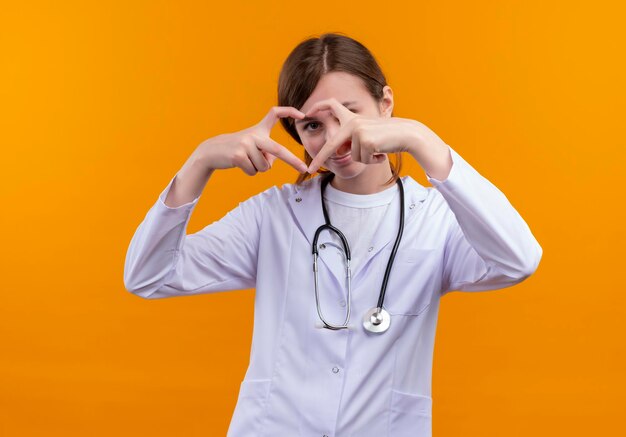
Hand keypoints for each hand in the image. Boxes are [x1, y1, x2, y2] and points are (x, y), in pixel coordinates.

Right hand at [197, 106, 308, 174]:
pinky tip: (240, 164)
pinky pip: (253, 171)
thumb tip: (271, 161)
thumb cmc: (237, 150)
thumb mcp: (253, 147)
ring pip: (264, 166)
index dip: (288, 111)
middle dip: (293, 161)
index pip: (275, 113)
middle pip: (278, 150)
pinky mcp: (238, 155)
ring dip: (257, 168)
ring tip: (246, 160)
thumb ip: (267, 153)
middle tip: (304, 169)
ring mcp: (246, 144)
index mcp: (259, 130)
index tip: (302, 115)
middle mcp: (254, 135)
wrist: (212, 151)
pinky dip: (249, 172)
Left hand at [305, 98, 419, 173]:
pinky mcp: (366, 141)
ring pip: (353, 156)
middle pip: (332, 145)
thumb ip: (351, 140)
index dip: (318, 106)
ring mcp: (358, 131)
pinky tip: (381, 151)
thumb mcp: (366, 136)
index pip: (331, 106)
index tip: (306, 113)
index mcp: (351, 118)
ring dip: (365, 158)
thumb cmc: (386, 136)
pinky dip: (372, 160)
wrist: (406, 134)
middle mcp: (352, 122)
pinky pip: (363, 159)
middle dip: (320, 158)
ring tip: (377, 148)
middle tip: (309, 169)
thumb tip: (338, 152)